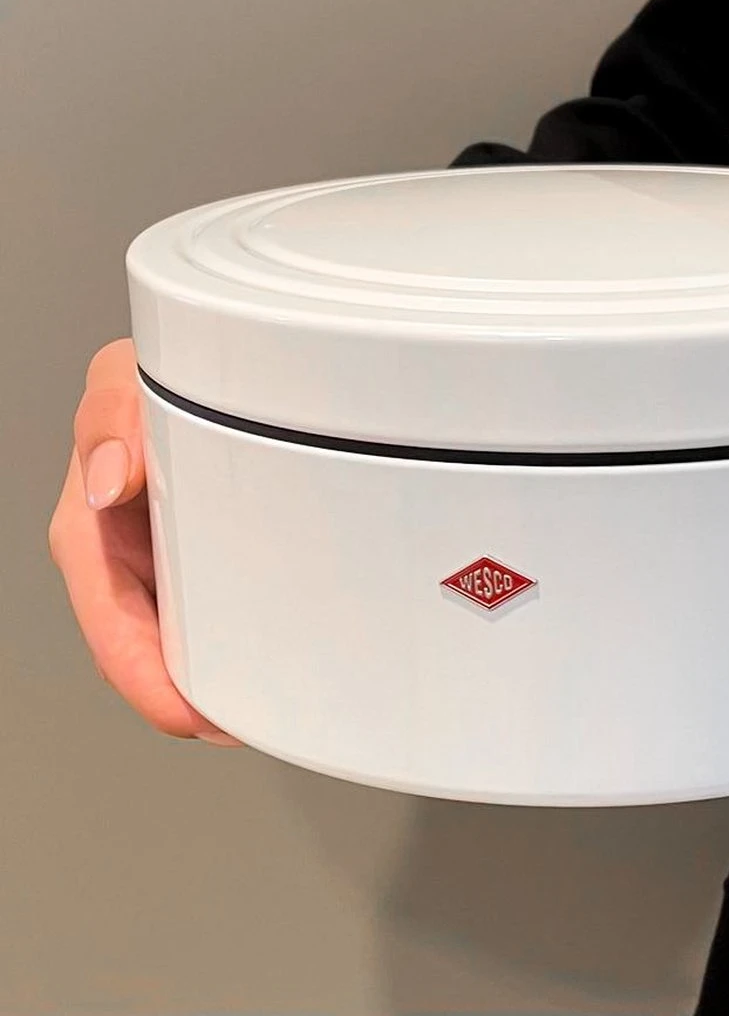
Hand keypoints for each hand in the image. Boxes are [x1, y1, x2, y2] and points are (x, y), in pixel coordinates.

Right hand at [48, 339, 239, 745]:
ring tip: (268, 706)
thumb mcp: (122, 383)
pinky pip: (220, 610)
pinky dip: (243, 639)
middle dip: (190, 696)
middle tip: (244, 724)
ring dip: (220, 676)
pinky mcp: (207, 556)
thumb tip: (110, 482)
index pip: (110, 624)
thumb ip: (111, 418)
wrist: (200, 365)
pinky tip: (274, 657)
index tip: (190, 713)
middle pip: (150, 649)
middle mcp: (127, 555)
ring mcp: (168, 560)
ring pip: (187, 638)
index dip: (145, 678)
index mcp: (93, 532)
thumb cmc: (150, 380)